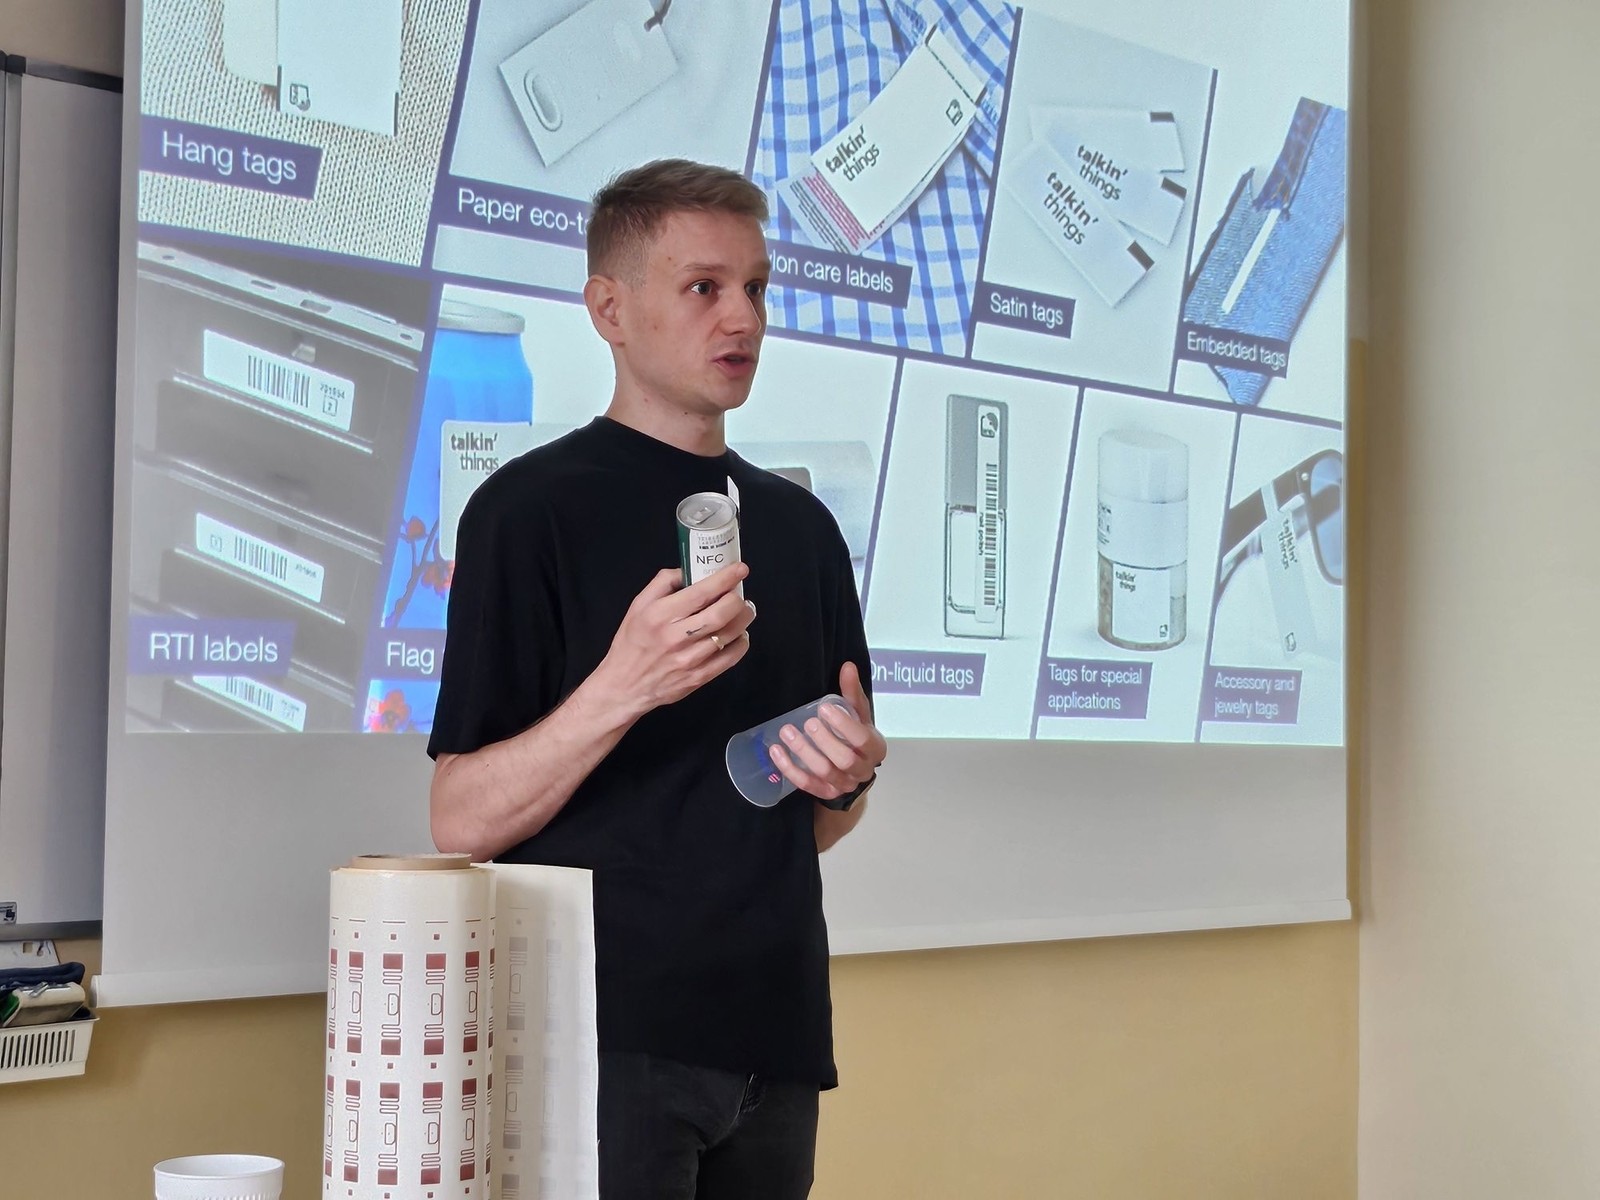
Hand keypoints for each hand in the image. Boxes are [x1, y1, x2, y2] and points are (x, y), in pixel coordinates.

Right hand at [595, 564, 755, 716]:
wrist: (624, 686)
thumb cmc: (632, 642)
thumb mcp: (638, 605)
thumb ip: (662, 583)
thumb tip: (689, 571)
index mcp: (661, 615)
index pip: (701, 592)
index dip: (725, 578)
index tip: (740, 569)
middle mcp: (677, 636)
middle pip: (721, 613)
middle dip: (738, 599)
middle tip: (740, 594)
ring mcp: (690, 659)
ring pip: (730, 634)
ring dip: (744, 618)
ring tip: (744, 610)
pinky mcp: (699, 678)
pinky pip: (730, 658)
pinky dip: (741, 643)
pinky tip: (738, 635)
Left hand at [768, 661, 886, 803]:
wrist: (852, 771)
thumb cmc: (856, 738)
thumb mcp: (859, 716)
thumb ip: (852, 693)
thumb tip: (848, 666)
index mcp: (875, 749)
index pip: (862, 739)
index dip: (844, 725)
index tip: (825, 708)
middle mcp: (862, 770)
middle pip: (844, 760)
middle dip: (824, 742)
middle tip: (808, 723)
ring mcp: (843, 784)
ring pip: (824, 772)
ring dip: (803, 752)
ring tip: (787, 732)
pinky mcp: (825, 792)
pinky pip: (806, 784)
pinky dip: (790, 769)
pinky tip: (776, 751)